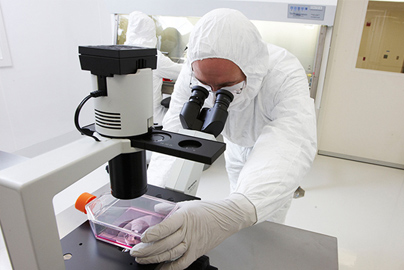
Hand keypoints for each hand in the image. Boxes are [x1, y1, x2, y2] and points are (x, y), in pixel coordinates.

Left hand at [130, 193, 255, 269]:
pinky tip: (159, 269)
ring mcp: (192, 243)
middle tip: (136, 251)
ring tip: (142, 259)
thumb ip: (169, 208)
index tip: (142, 237)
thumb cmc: (208, 210)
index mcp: (184, 217)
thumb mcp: (187, 204)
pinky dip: (169, 268)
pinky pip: (181, 263)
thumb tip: (156, 209)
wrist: (226, 218)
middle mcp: (188, 231)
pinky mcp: (196, 252)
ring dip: (154, 258)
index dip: (152, 234)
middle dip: (147, 249)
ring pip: (171, 254)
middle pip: (165, 243)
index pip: (165, 227)